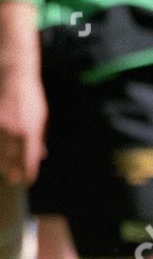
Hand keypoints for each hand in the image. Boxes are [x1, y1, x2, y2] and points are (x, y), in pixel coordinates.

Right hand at [0, 70, 45, 184]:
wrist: (14, 76)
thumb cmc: (29, 98)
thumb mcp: (40, 118)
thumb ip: (38, 138)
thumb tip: (41, 155)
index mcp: (31, 131)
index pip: (29, 159)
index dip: (28, 173)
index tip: (26, 182)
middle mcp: (15, 131)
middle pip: (11, 160)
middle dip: (13, 173)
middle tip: (14, 182)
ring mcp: (0, 125)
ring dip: (2, 164)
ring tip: (4, 171)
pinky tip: (0, 158)